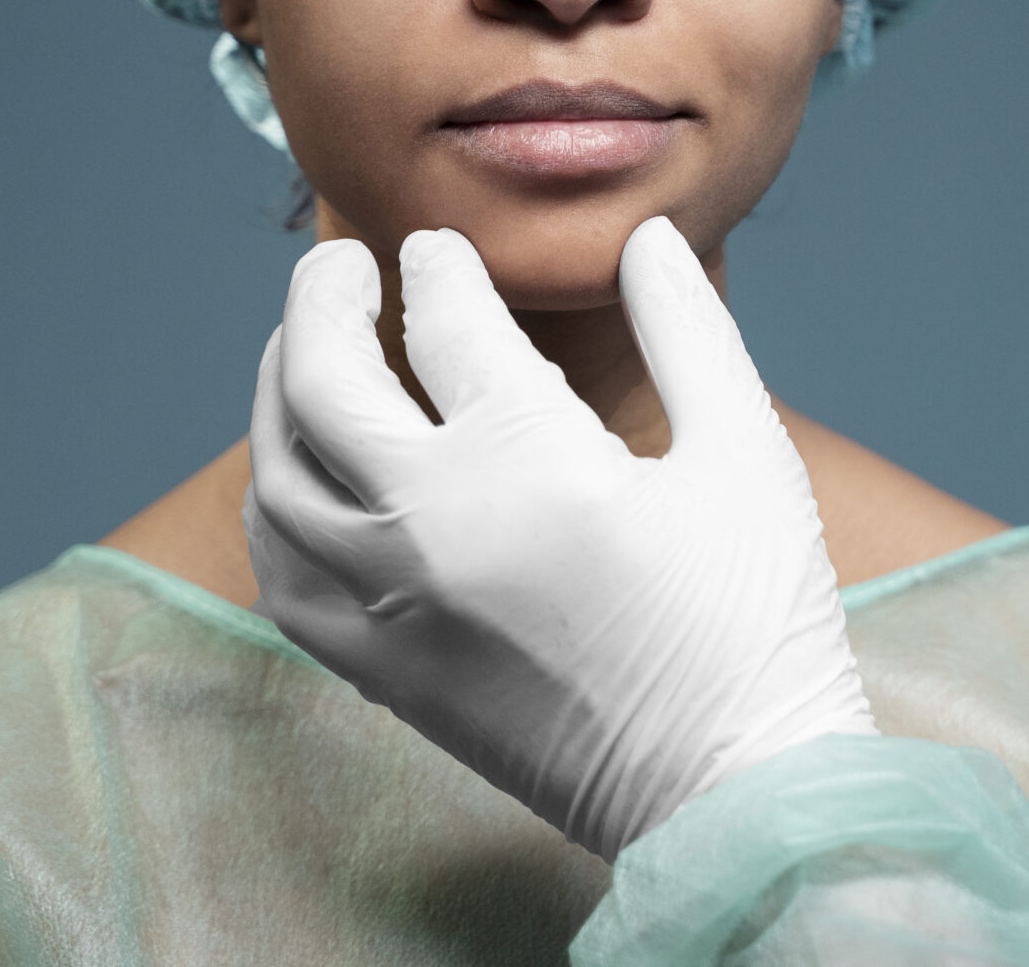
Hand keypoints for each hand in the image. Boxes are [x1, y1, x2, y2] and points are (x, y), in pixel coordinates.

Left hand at [244, 217, 877, 859]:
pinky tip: (300, 479)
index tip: (439, 249)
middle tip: (339, 264)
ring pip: (280, 476)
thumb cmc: (753, 621)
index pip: (445, 321)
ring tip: (303, 352)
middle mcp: (432, 527)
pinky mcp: (385, 674)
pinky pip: (284, 578)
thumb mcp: (743, 451)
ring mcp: (393, 608)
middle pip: (323, 380)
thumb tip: (644, 237)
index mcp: (528, 459)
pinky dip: (275, 511)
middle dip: (319, 300)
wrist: (734, 791)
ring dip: (279, 395)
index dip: (440, 268)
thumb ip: (687, 330)